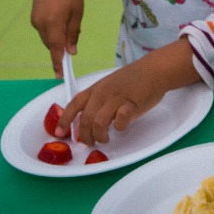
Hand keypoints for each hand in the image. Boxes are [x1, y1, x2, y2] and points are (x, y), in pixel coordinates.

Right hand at [30, 0, 90, 75]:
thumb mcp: (77, 13)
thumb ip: (73, 33)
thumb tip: (71, 52)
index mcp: (53, 22)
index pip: (55, 48)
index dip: (57, 63)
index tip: (60, 76)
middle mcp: (40, 23)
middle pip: (51, 44)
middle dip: (60, 47)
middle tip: (72, 42)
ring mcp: (35, 20)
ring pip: (47, 38)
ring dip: (56, 38)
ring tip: (67, 22)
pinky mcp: (33, 16)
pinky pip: (43, 30)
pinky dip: (51, 30)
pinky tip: (59, 18)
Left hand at [56, 39, 200, 145]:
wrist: (153, 70)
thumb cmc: (132, 79)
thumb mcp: (109, 85)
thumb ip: (98, 100)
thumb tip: (88, 119)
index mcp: (95, 88)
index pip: (74, 104)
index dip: (64, 120)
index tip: (59, 133)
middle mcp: (102, 93)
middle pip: (85, 119)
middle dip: (85, 135)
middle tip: (90, 143)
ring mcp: (116, 98)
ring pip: (98, 123)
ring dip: (100, 136)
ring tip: (105, 139)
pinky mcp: (131, 104)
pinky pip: (120, 121)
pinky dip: (119, 127)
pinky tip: (122, 127)